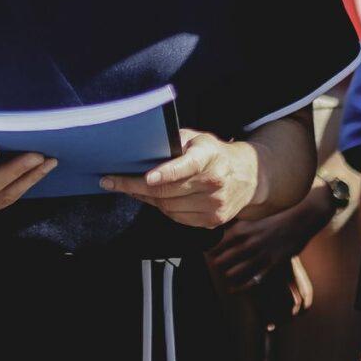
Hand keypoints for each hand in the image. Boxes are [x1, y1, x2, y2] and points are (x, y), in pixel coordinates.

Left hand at [103, 130, 260, 227]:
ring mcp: (214, 205)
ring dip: (145, 198)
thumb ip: (173, 142)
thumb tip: (140, 148)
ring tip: (131, 188)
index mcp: (210, 156)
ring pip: (168, 207)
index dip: (166, 172)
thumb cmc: (214, 154)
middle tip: (111, 181)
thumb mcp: (197, 139)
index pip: (186, 166)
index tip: (146, 177)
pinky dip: (161, 209)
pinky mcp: (212, 221)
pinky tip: (153, 198)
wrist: (248, 176)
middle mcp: (214, 182)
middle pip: (168, 191)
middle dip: (135, 187)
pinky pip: (177, 218)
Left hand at [208, 187, 333, 292]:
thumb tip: (218, 228)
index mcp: (242, 229)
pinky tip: (232, 289)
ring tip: (224, 274)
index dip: (208, 249)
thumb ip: (236, 225)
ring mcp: (261, 255)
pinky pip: (252, 281)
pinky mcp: (272, 265)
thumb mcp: (253, 217)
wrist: (301, 219)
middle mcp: (249, 242)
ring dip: (226, 275)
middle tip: (214, 265)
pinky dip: (240, 287)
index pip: (216, 243)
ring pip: (234, 271)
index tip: (205, 252)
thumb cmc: (276, 217)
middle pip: (223, 259)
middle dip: (216, 264)